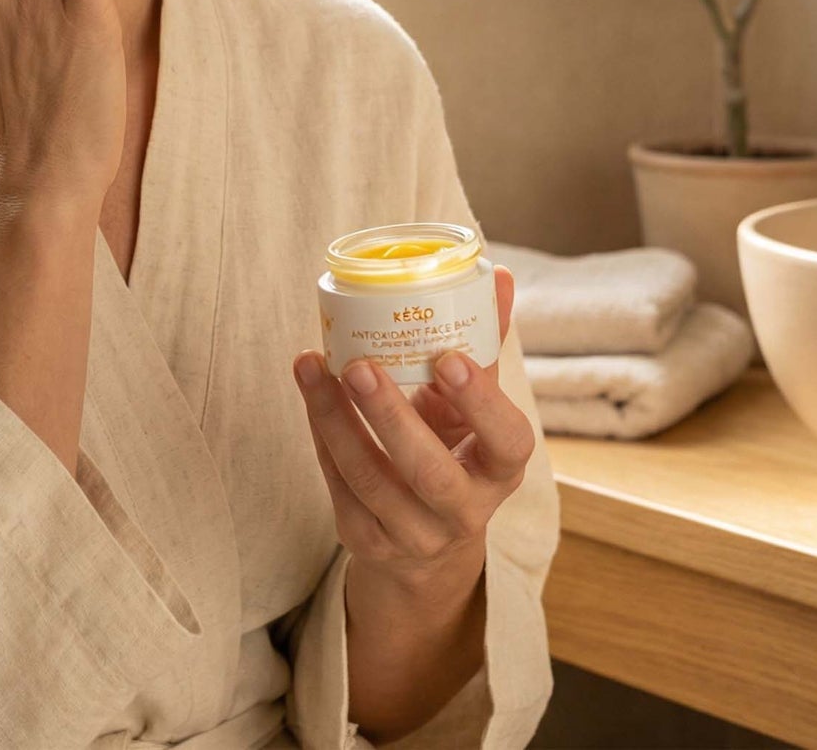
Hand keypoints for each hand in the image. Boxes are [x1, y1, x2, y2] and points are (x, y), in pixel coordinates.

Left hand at [293, 266, 534, 591]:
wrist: (425, 542)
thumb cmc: (453, 447)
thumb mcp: (474, 406)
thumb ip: (482, 343)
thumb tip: (500, 274)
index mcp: (502, 470)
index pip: (507, 441)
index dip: (481, 402)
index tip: (447, 357)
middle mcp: (465, 511)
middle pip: (430, 472)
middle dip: (391, 417)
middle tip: (358, 366)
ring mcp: (415, 533)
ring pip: (370, 480)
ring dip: (335, 419)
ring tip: (311, 366)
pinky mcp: (368, 540)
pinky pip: (338, 486)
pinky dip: (321, 434)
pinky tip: (309, 392)